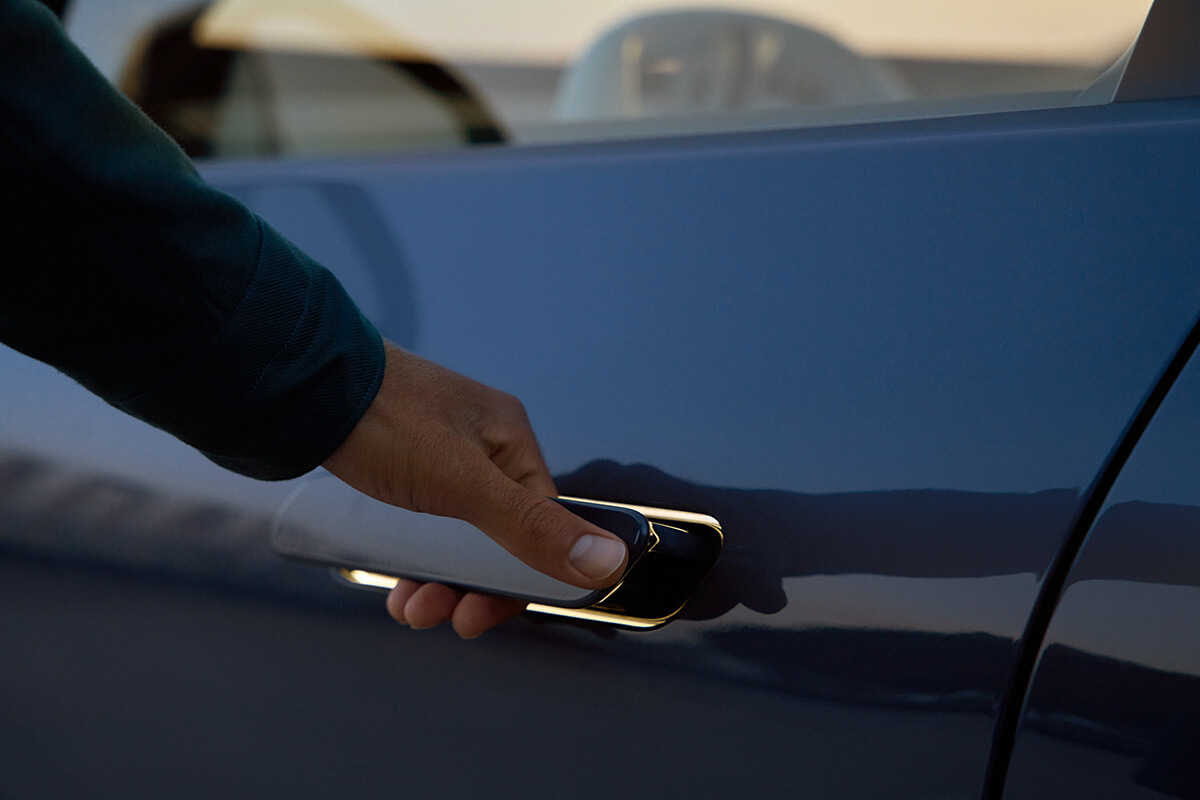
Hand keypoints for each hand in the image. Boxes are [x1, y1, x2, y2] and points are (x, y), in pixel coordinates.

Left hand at [323, 341, 627, 637]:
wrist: (298, 386)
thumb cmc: (382, 419)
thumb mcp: (462, 483)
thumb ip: (532, 527)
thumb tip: (607, 561)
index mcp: (510, 443)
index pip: (541, 527)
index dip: (517, 580)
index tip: (483, 614)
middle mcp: (482, 448)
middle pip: (498, 539)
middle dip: (469, 588)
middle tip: (442, 615)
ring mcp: (441, 458)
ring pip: (458, 539)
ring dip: (438, 582)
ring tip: (410, 607)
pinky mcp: (404, 468)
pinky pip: (425, 529)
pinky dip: (413, 562)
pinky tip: (394, 583)